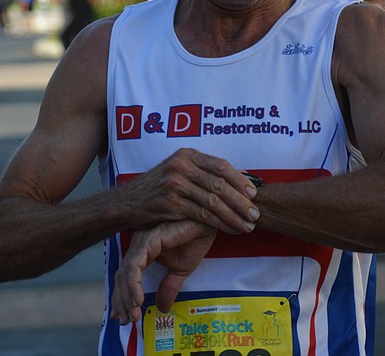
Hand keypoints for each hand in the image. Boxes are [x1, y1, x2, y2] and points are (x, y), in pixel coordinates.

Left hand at [111, 220, 215, 323]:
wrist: (207, 222)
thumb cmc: (194, 238)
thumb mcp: (181, 270)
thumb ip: (169, 287)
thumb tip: (162, 309)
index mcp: (143, 252)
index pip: (126, 278)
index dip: (123, 299)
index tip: (125, 319)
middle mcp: (138, 247)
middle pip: (121, 277)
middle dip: (122, 302)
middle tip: (126, 322)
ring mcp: (141, 243)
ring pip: (124, 273)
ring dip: (126, 297)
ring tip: (133, 316)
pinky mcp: (148, 241)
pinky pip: (135, 265)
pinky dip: (133, 285)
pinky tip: (138, 300)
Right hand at [118, 148, 258, 234]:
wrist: (129, 201)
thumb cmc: (159, 187)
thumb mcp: (178, 169)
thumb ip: (203, 172)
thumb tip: (238, 178)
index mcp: (187, 155)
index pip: (221, 165)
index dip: (240, 179)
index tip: (254, 193)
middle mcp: (182, 166)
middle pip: (220, 184)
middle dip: (241, 201)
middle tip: (256, 213)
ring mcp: (176, 184)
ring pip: (214, 201)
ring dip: (234, 215)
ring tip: (248, 225)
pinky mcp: (172, 204)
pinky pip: (203, 215)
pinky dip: (220, 223)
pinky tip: (230, 230)